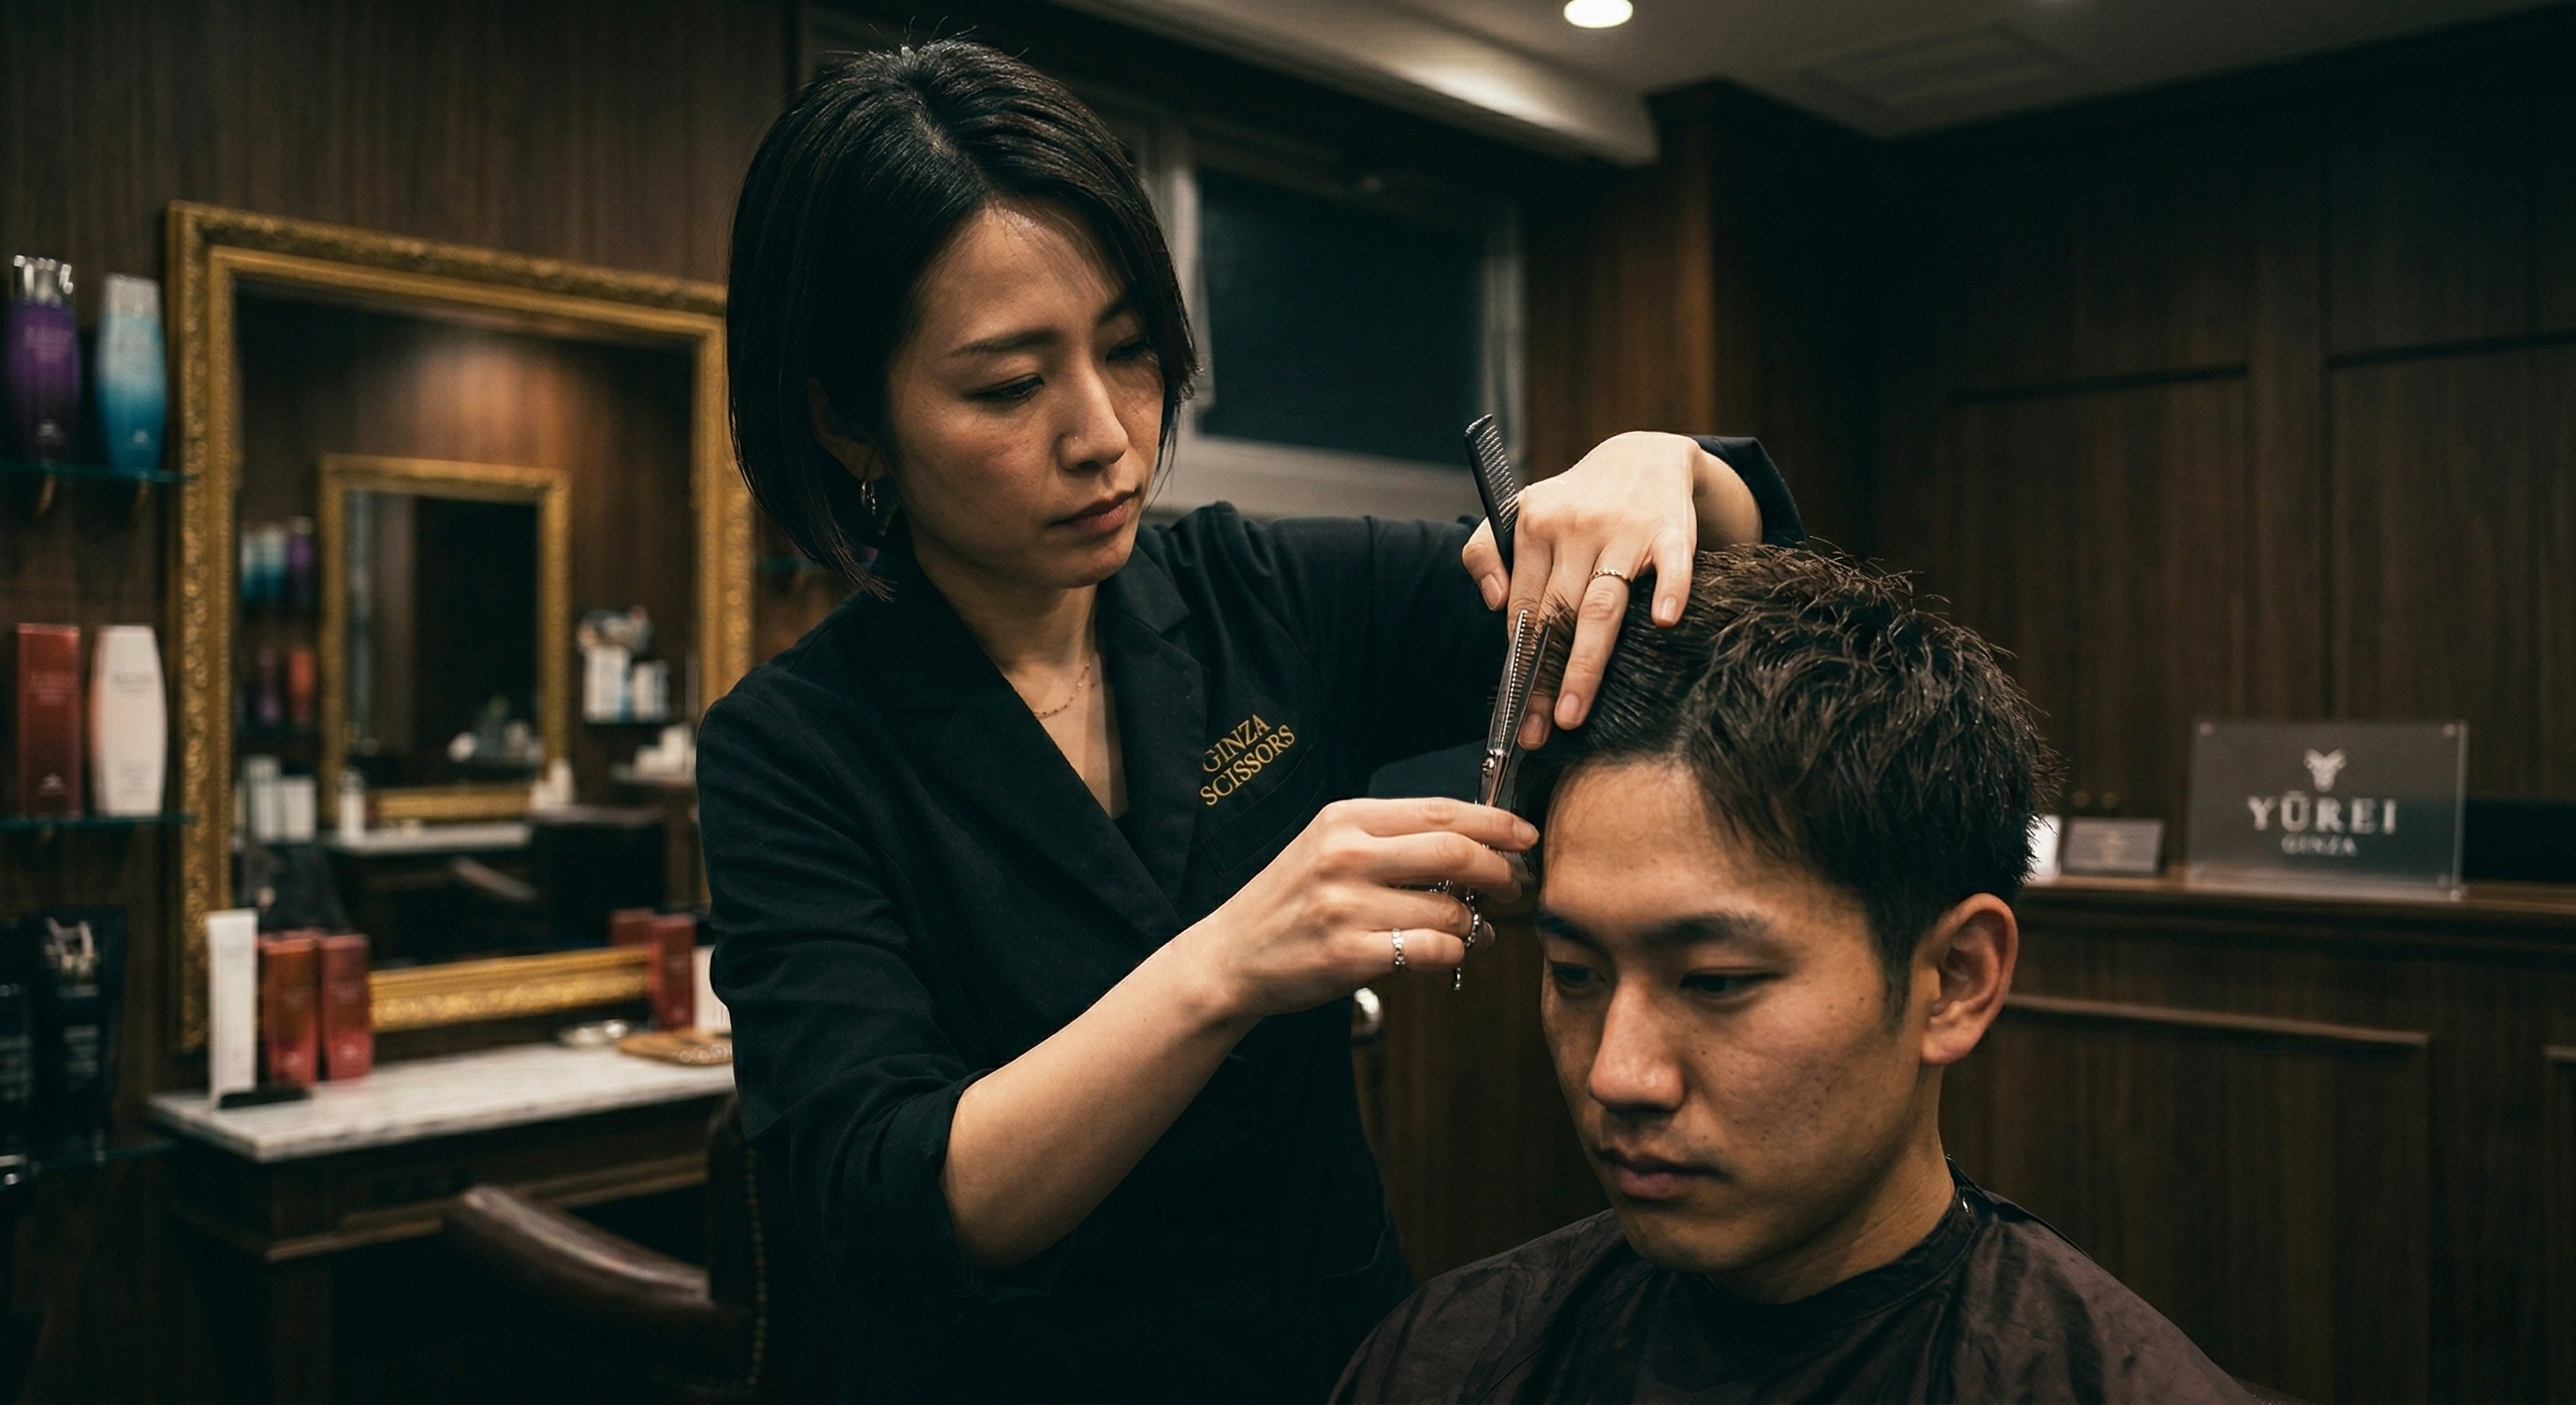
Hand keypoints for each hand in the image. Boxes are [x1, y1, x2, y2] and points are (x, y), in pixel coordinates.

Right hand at [1184, 798, 1533, 1020]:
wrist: (1230, 957)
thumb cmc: (1289, 903)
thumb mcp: (1328, 848)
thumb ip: (1391, 838)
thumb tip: (1475, 840)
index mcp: (1344, 819)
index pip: (1441, 810)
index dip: (1495, 822)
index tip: (1524, 835)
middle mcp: (1345, 855)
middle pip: (1456, 851)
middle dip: (1501, 870)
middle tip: (1515, 885)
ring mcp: (1345, 905)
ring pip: (1449, 908)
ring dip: (1478, 923)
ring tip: (1479, 929)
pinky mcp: (1348, 954)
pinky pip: (1430, 949)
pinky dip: (1454, 953)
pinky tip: (1453, 953)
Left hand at [1461, 431, 1760, 743]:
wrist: (1643, 455)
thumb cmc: (1574, 501)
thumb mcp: (1522, 512)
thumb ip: (1487, 553)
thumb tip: (1497, 607)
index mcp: (1533, 526)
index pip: (1522, 608)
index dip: (1517, 664)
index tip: (1513, 712)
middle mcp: (1575, 527)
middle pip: (1555, 616)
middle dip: (1543, 679)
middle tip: (1537, 730)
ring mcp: (1624, 530)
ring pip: (1600, 605)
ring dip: (1585, 661)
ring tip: (1572, 712)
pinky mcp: (1671, 531)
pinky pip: (1671, 565)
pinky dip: (1669, 590)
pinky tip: (1663, 622)